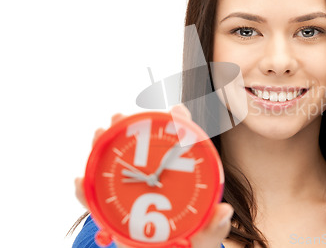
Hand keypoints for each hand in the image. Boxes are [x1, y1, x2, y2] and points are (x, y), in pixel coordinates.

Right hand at [74, 105, 232, 247]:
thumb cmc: (188, 243)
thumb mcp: (202, 237)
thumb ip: (212, 228)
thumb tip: (223, 211)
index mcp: (180, 182)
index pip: (182, 146)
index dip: (181, 123)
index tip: (176, 110)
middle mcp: (154, 183)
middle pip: (140, 149)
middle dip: (128, 128)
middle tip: (118, 118)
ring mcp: (133, 195)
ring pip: (115, 168)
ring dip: (103, 150)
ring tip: (98, 136)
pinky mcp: (114, 211)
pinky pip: (97, 200)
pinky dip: (87, 191)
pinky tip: (82, 182)